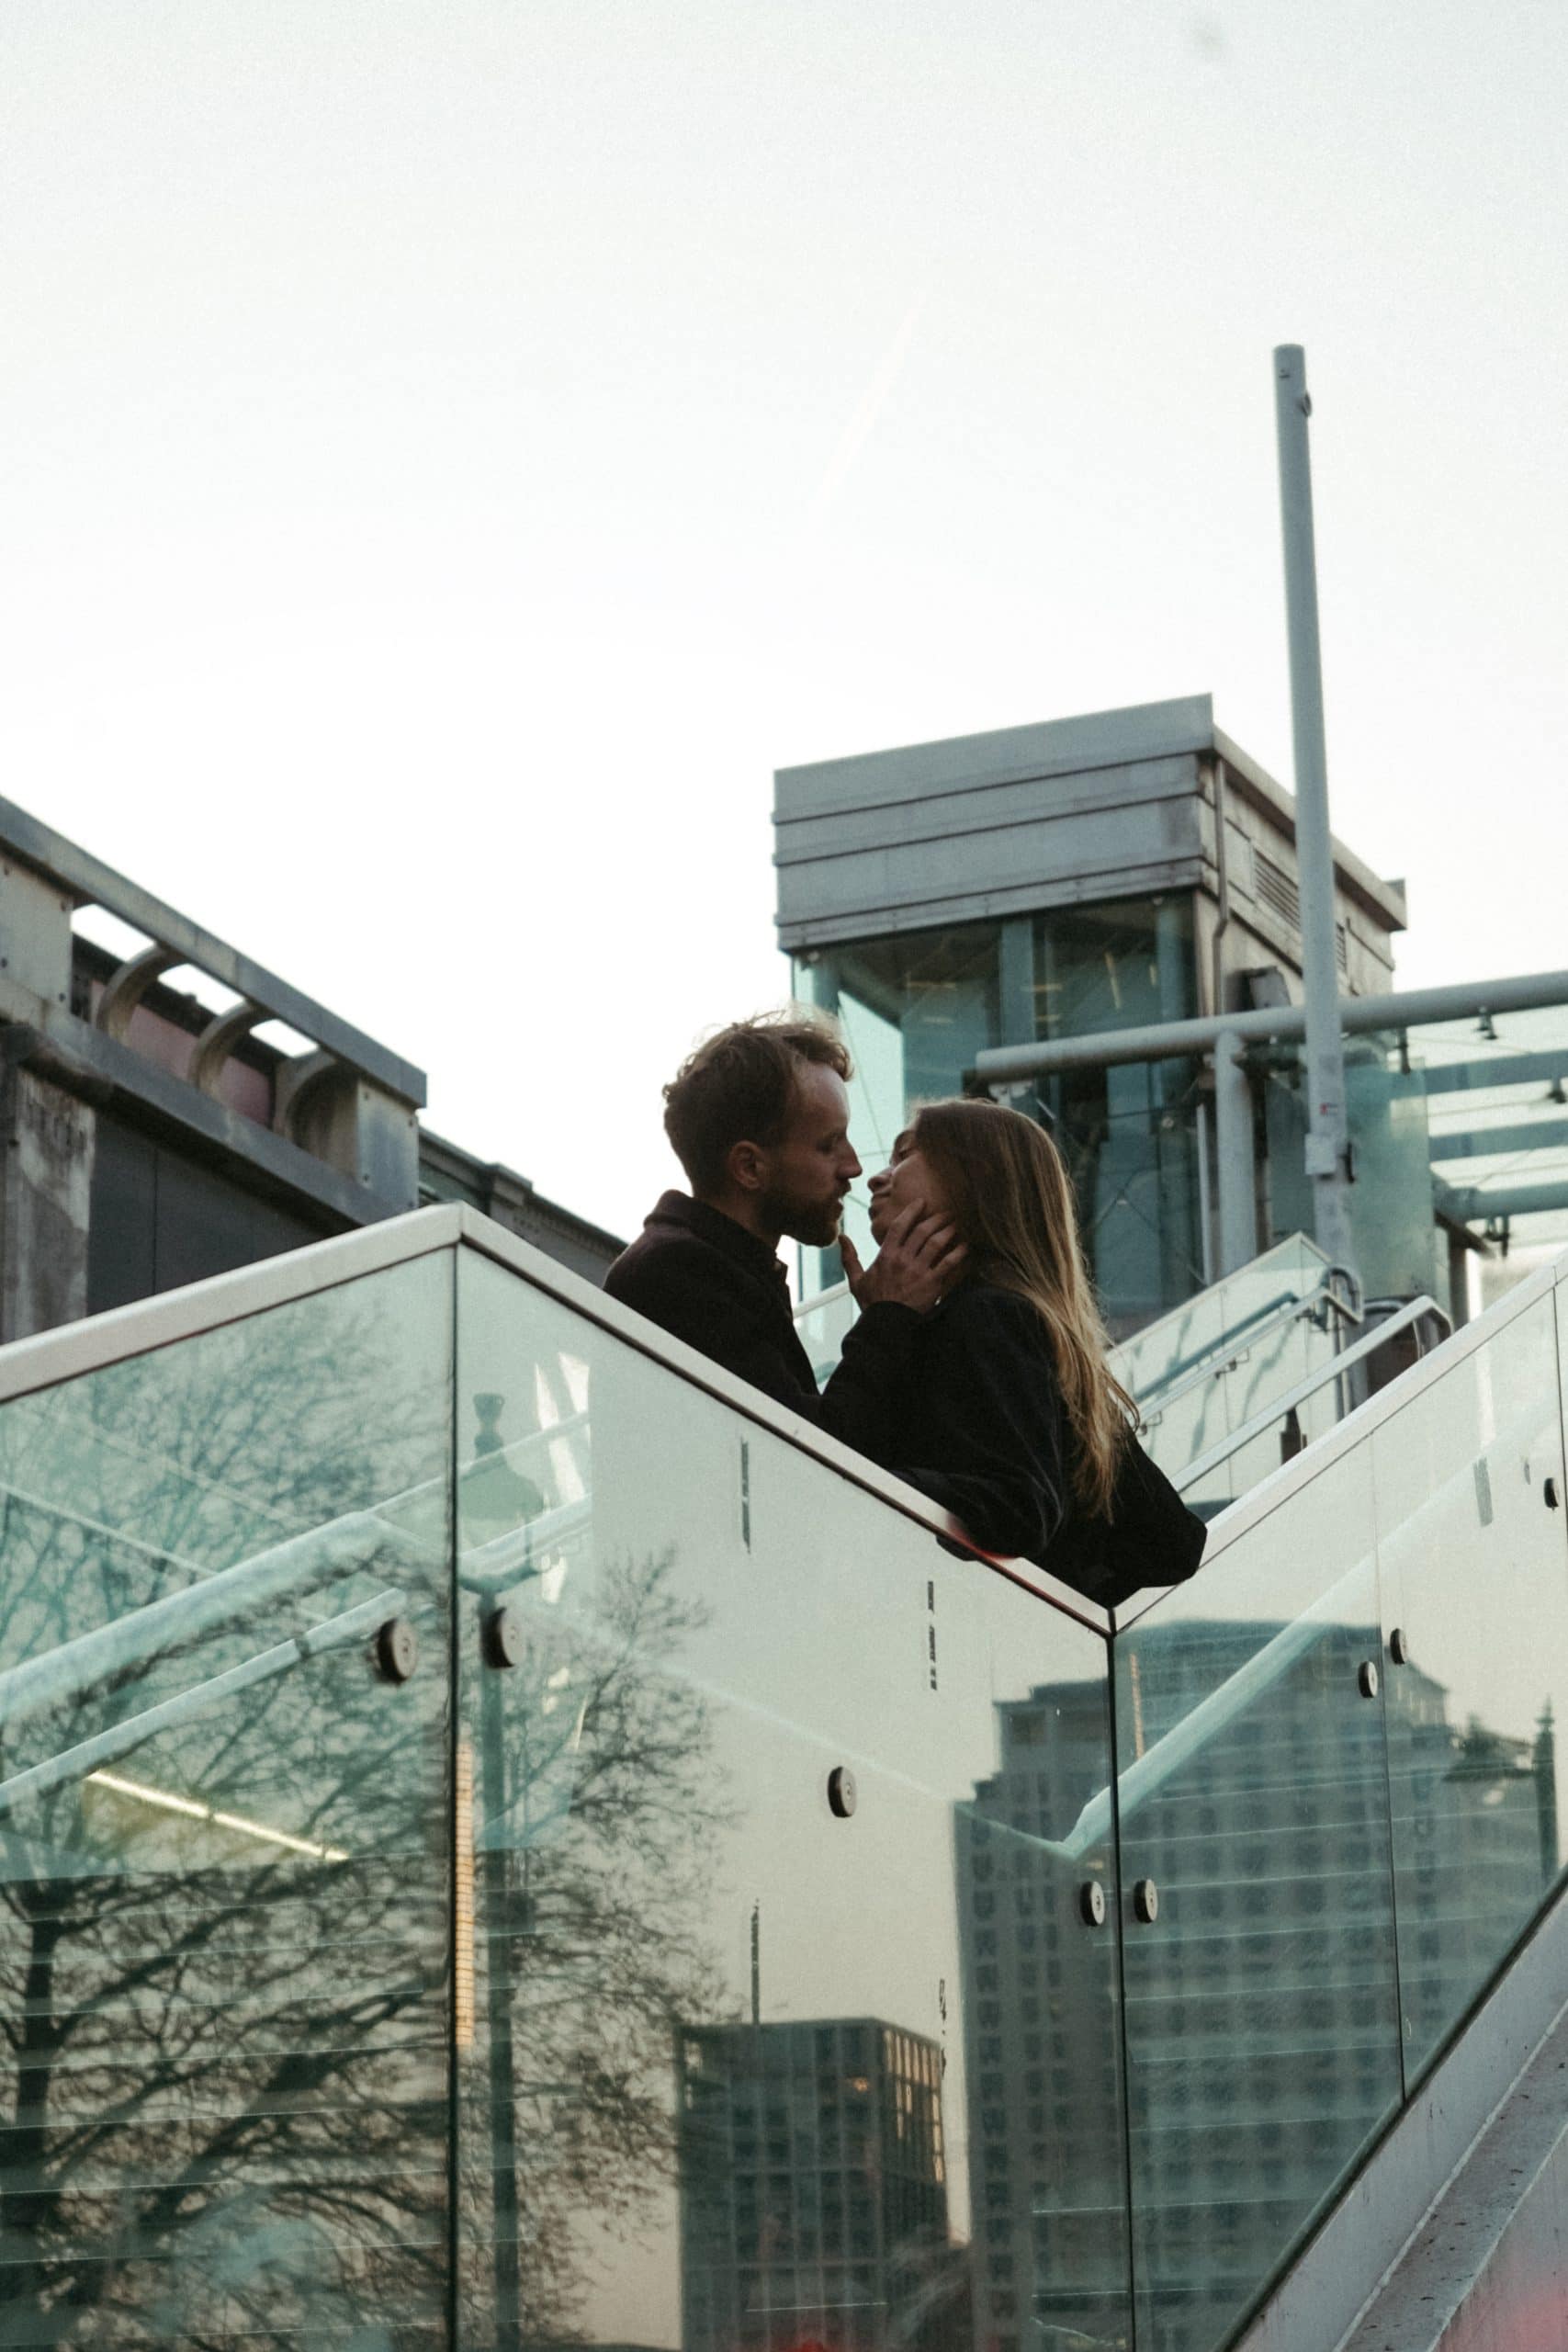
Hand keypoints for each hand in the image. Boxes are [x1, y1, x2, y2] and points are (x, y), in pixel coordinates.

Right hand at [841, 1204, 966, 1312]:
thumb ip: (849, 1256)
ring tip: (956, 1224)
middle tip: (946, 1212)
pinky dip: (958, 1253)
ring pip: (936, 1243)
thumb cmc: (872, 1302)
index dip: (912, 1211)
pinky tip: (965, 1246)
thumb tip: (841, 1237)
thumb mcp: (856, 1279)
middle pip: (922, 1231)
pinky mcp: (932, 1283)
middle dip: (936, 1218)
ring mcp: (918, 1271)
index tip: (922, 1202)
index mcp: (886, 1256)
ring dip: (948, 1231)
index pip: (900, 1226)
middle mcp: (903, 1259)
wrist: (885, 1325)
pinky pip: (948, 1263)